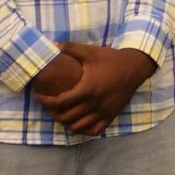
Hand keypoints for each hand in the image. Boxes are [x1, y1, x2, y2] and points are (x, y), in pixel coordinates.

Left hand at [33, 42, 156, 134]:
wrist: (135, 67)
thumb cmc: (111, 59)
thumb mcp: (90, 51)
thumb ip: (70, 48)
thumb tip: (51, 44)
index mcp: (88, 88)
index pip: (61, 102)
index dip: (46, 102)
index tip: (39, 96)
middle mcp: (95, 103)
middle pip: (67, 117)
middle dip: (53, 113)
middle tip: (48, 105)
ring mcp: (104, 111)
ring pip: (79, 126)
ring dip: (66, 123)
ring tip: (60, 114)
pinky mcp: (111, 115)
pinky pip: (94, 130)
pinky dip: (82, 130)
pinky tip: (77, 123)